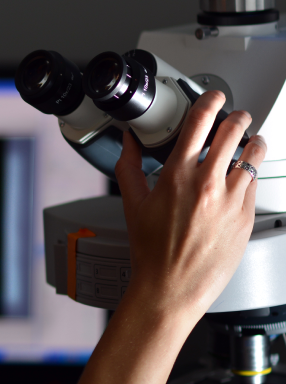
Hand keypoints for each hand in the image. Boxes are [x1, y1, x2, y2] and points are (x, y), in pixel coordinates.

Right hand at [116, 91, 260, 320]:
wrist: (172, 287)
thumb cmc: (152, 250)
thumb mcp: (132, 202)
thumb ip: (129, 165)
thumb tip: (128, 142)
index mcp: (177, 175)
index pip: (199, 124)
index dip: (210, 102)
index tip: (215, 96)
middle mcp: (207, 185)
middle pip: (232, 134)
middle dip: (238, 118)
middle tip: (238, 115)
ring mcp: (230, 202)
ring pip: (252, 158)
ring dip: (253, 144)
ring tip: (253, 141)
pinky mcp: (246, 219)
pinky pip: (255, 186)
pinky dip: (252, 175)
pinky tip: (247, 175)